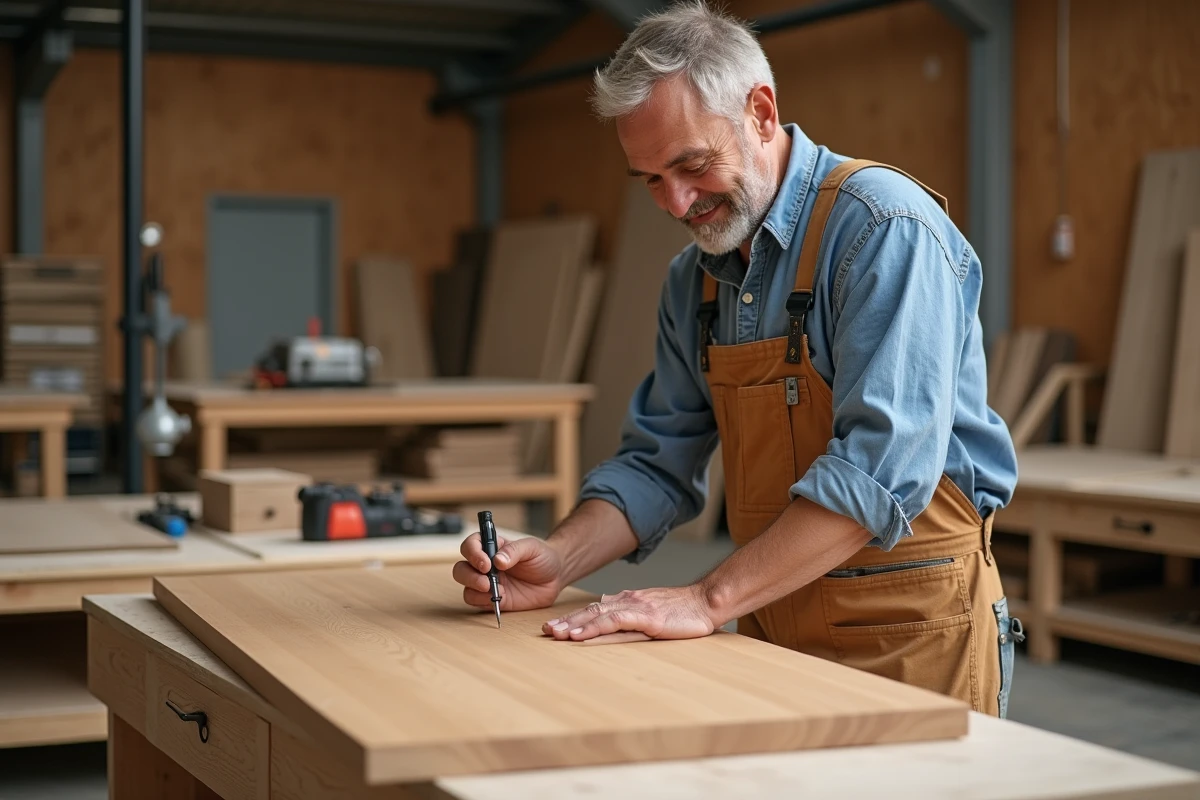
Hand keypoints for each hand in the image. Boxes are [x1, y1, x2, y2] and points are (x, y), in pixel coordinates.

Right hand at [452, 532, 564, 611]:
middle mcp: (485, 564)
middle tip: (486, 581)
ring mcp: (487, 582)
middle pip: (461, 568)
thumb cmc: (542, 557)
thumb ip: (514, 551)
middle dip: (469, 575)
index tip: (485, 563)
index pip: (470, 545)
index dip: (472, 553)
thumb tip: (498, 560)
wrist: (554, 577)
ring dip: (475, 589)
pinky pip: (477, 602)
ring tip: (494, 591)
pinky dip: (484, 601)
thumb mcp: (532, 548)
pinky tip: (501, 598)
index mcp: (492, 547)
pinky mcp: (492, 599)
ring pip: (465, 586)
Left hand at [542, 585, 716, 641]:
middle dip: (567, 621)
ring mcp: (636, 608)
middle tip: (545, 631)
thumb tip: (608, 611)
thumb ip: (630, 612)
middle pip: (591, 611)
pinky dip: (593, 629)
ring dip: (574, 626)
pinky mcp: (645, 618)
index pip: (596, 610)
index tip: (555, 627)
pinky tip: (579, 635)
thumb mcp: (653, 610)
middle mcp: (628, 602)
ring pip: (597, 616)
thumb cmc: (683, 611)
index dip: (574, 618)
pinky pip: (613, 623)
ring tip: (555, 634)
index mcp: (629, 601)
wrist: (706, 601)